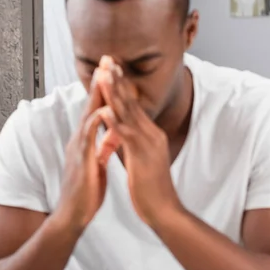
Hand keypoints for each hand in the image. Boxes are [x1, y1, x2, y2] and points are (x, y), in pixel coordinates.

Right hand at [55, 73, 119, 232]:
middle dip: (100, 82)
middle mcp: (80, 140)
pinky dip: (95, 123)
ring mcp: (79, 148)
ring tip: (104, 75)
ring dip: (96, 95)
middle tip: (107, 60)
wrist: (73, 215)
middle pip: (91, 105)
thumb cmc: (86, 191)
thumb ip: (103, 147)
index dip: (105, 90)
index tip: (113, 71)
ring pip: (88, 116)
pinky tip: (103, 110)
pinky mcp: (81, 160)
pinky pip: (88, 138)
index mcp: (86, 140)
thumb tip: (112, 135)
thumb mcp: (97, 164)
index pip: (96, 109)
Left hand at [97, 57, 183, 227]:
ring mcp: (147, 144)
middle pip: (131, 101)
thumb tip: (123, 131)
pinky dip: (115, 122)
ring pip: (128, 113)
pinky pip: (126, 136)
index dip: (121, 84)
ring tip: (104, 74)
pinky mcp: (142, 157)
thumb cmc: (151, 187)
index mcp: (149, 134)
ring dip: (115, 93)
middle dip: (117, 79)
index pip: (132, 103)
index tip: (111, 68)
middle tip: (107, 59)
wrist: (164, 210)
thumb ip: (134, 142)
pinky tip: (105, 111)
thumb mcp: (143, 158)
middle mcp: (150, 133)